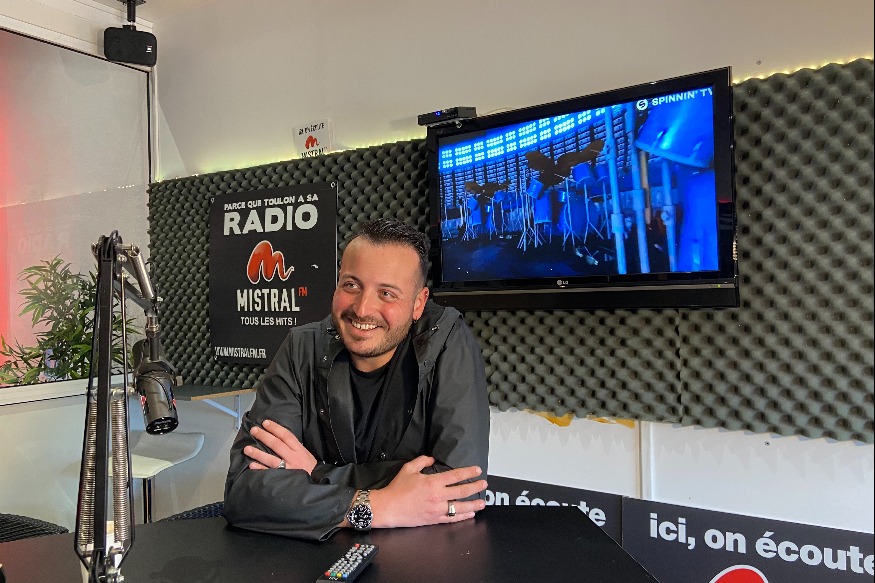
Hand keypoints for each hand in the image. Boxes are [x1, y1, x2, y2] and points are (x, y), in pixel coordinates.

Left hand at [244, 419, 317, 474]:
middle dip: (264, 436)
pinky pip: (270, 473)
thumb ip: (294, 448)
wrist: (317, 483)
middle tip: (253, 430)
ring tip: (247, 449)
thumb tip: (280, 439)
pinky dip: (260, 469)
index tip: (265, 422)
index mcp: (299, 450)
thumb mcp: (306, 454)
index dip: (275, 428)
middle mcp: (293, 457)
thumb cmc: (310, 469)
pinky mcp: (283, 479)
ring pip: (271, 459)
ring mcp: (288, 468)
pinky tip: (252, 465)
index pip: (286, 435)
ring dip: (258, 453)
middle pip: (277, 444)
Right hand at [369, 455, 486, 527]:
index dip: (468, 472)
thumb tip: (433, 459)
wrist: (388, 507)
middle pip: (462, 491)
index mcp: (432, 482)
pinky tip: (469, 515)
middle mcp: (437, 496)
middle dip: (475, 487)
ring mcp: (437, 509)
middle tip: (484, 485)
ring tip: (482, 503)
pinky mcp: (434, 519)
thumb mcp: (408, 469)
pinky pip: (451, 519)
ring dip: (473, 505)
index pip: (456, 476)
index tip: (477, 470)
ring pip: (460, 507)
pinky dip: (462, 517)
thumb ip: (422, 461)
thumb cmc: (397, 488)